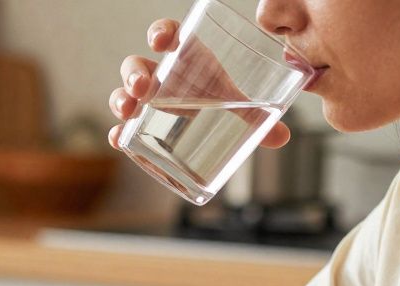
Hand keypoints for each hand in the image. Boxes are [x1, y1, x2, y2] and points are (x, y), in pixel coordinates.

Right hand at [107, 18, 290, 149]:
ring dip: (121, 98)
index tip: (161, 41)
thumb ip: (255, 116)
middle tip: (142, 85)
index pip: (166, 35)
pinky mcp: (140, 124)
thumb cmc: (217, 100)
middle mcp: (160, 75)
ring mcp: (145, 100)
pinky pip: (123, 126)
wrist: (208, 123)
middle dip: (134, 72)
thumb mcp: (235, 104)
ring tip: (128, 110)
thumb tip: (281, 137)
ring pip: (124, 92)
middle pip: (136, 64)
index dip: (160, 33)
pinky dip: (118, 132)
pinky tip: (119, 139)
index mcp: (183, 58)